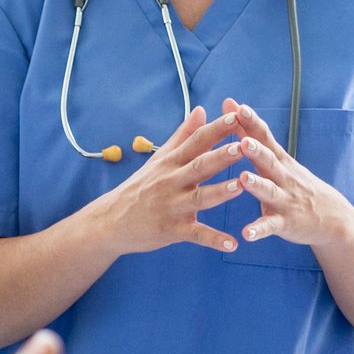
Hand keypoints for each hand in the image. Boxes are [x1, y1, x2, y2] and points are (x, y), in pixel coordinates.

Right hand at [90, 107, 252, 255]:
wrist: (110, 221)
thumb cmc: (140, 187)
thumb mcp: (160, 158)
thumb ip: (183, 135)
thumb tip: (201, 109)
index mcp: (172, 162)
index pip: (196, 141)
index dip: (216, 128)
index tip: (236, 115)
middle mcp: (172, 181)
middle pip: (200, 166)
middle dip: (222, 156)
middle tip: (243, 146)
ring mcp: (172, 206)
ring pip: (199, 198)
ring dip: (220, 192)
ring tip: (241, 186)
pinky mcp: (172, 230)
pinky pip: (196, 234)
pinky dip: (214, 240)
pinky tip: (232, 244)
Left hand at [223, 99, 353, 248]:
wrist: (333, 218)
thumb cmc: (296, 183)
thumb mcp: (278, 158)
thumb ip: (252, 134)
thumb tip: (233, 105)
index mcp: (279, 160)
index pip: (265, 137)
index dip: (252, 123)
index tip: (237, 107)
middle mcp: (283, 177)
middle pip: (269, 161)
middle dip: (256, 151)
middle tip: (243, 141)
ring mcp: (285, 200)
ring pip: (270, 191)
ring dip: (257, 185)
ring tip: (243, 179)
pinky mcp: (285, 223)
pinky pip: (270, 227)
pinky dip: (258, 230)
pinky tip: (246, 234)